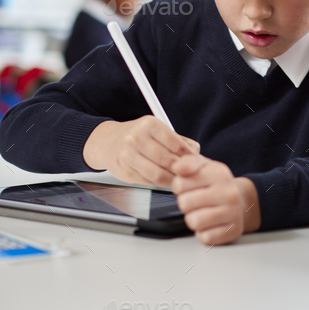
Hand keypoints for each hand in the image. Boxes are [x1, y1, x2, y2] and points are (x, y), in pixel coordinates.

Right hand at [82, 117, 199, 187]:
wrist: (109, 142)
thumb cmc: (139, 135)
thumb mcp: (158, 130)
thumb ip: (178, 141)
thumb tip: (196, 154)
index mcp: (149, 125)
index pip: (175, 144)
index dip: (189, 156)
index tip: (197, 162)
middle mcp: (136, 138)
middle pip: (167, 161)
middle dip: (182, 170)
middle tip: (191, 174)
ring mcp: (128, 155)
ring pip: (157, 174)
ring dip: (172, 180)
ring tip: (181, 180)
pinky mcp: (124, 171)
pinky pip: (148, 182)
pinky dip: (161, 184)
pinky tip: (166, 181)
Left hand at [172, 154, 260, 244]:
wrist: (241, 200)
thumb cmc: (216, 184)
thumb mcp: (203, 167)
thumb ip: (188, 163)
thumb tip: (177, 168)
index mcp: (219, 173)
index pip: (179, 184)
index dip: (179, 187)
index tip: (189, 187)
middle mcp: (228, 192)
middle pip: (184, 203)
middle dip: (185, 204)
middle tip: (195, 201)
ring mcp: (233, 212)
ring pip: (194, 221)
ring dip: (193, 219)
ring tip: (202, 212)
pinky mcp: (233, 230)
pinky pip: (205, 237)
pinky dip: (204, 233)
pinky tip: (210, 224)